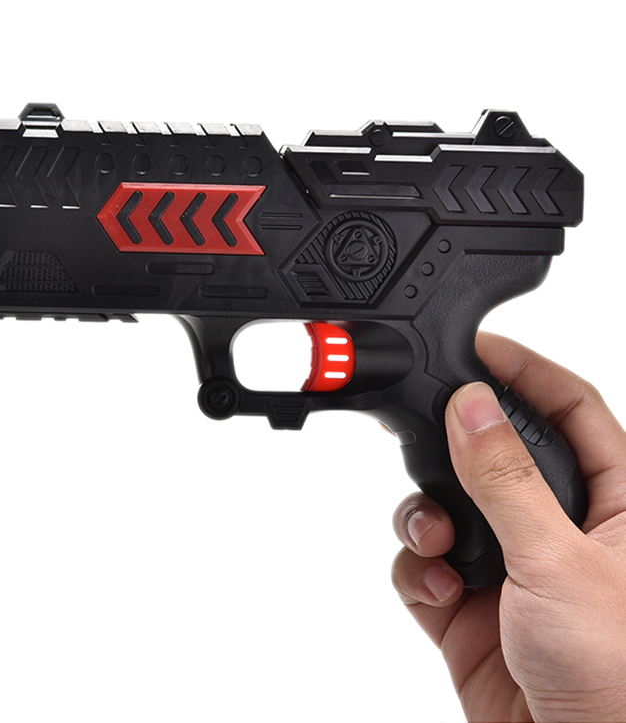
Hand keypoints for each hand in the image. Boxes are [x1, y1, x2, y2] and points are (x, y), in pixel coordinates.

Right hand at [392, 332, 625, 721]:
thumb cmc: (618, 677)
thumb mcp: (560, 562)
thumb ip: (506, 479)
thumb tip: (471, 404)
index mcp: (614, 504)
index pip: (570, 407)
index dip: (523, 368)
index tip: (471, 343)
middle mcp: (559, 526)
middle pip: (491, 449)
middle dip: (450, 450)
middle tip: (421, 438)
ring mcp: (510, 566)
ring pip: (447, 503)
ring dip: (425, 515)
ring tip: (434, 542)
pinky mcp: (467, 606)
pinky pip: (421, 561)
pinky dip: (415, 568)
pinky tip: (436, 589)